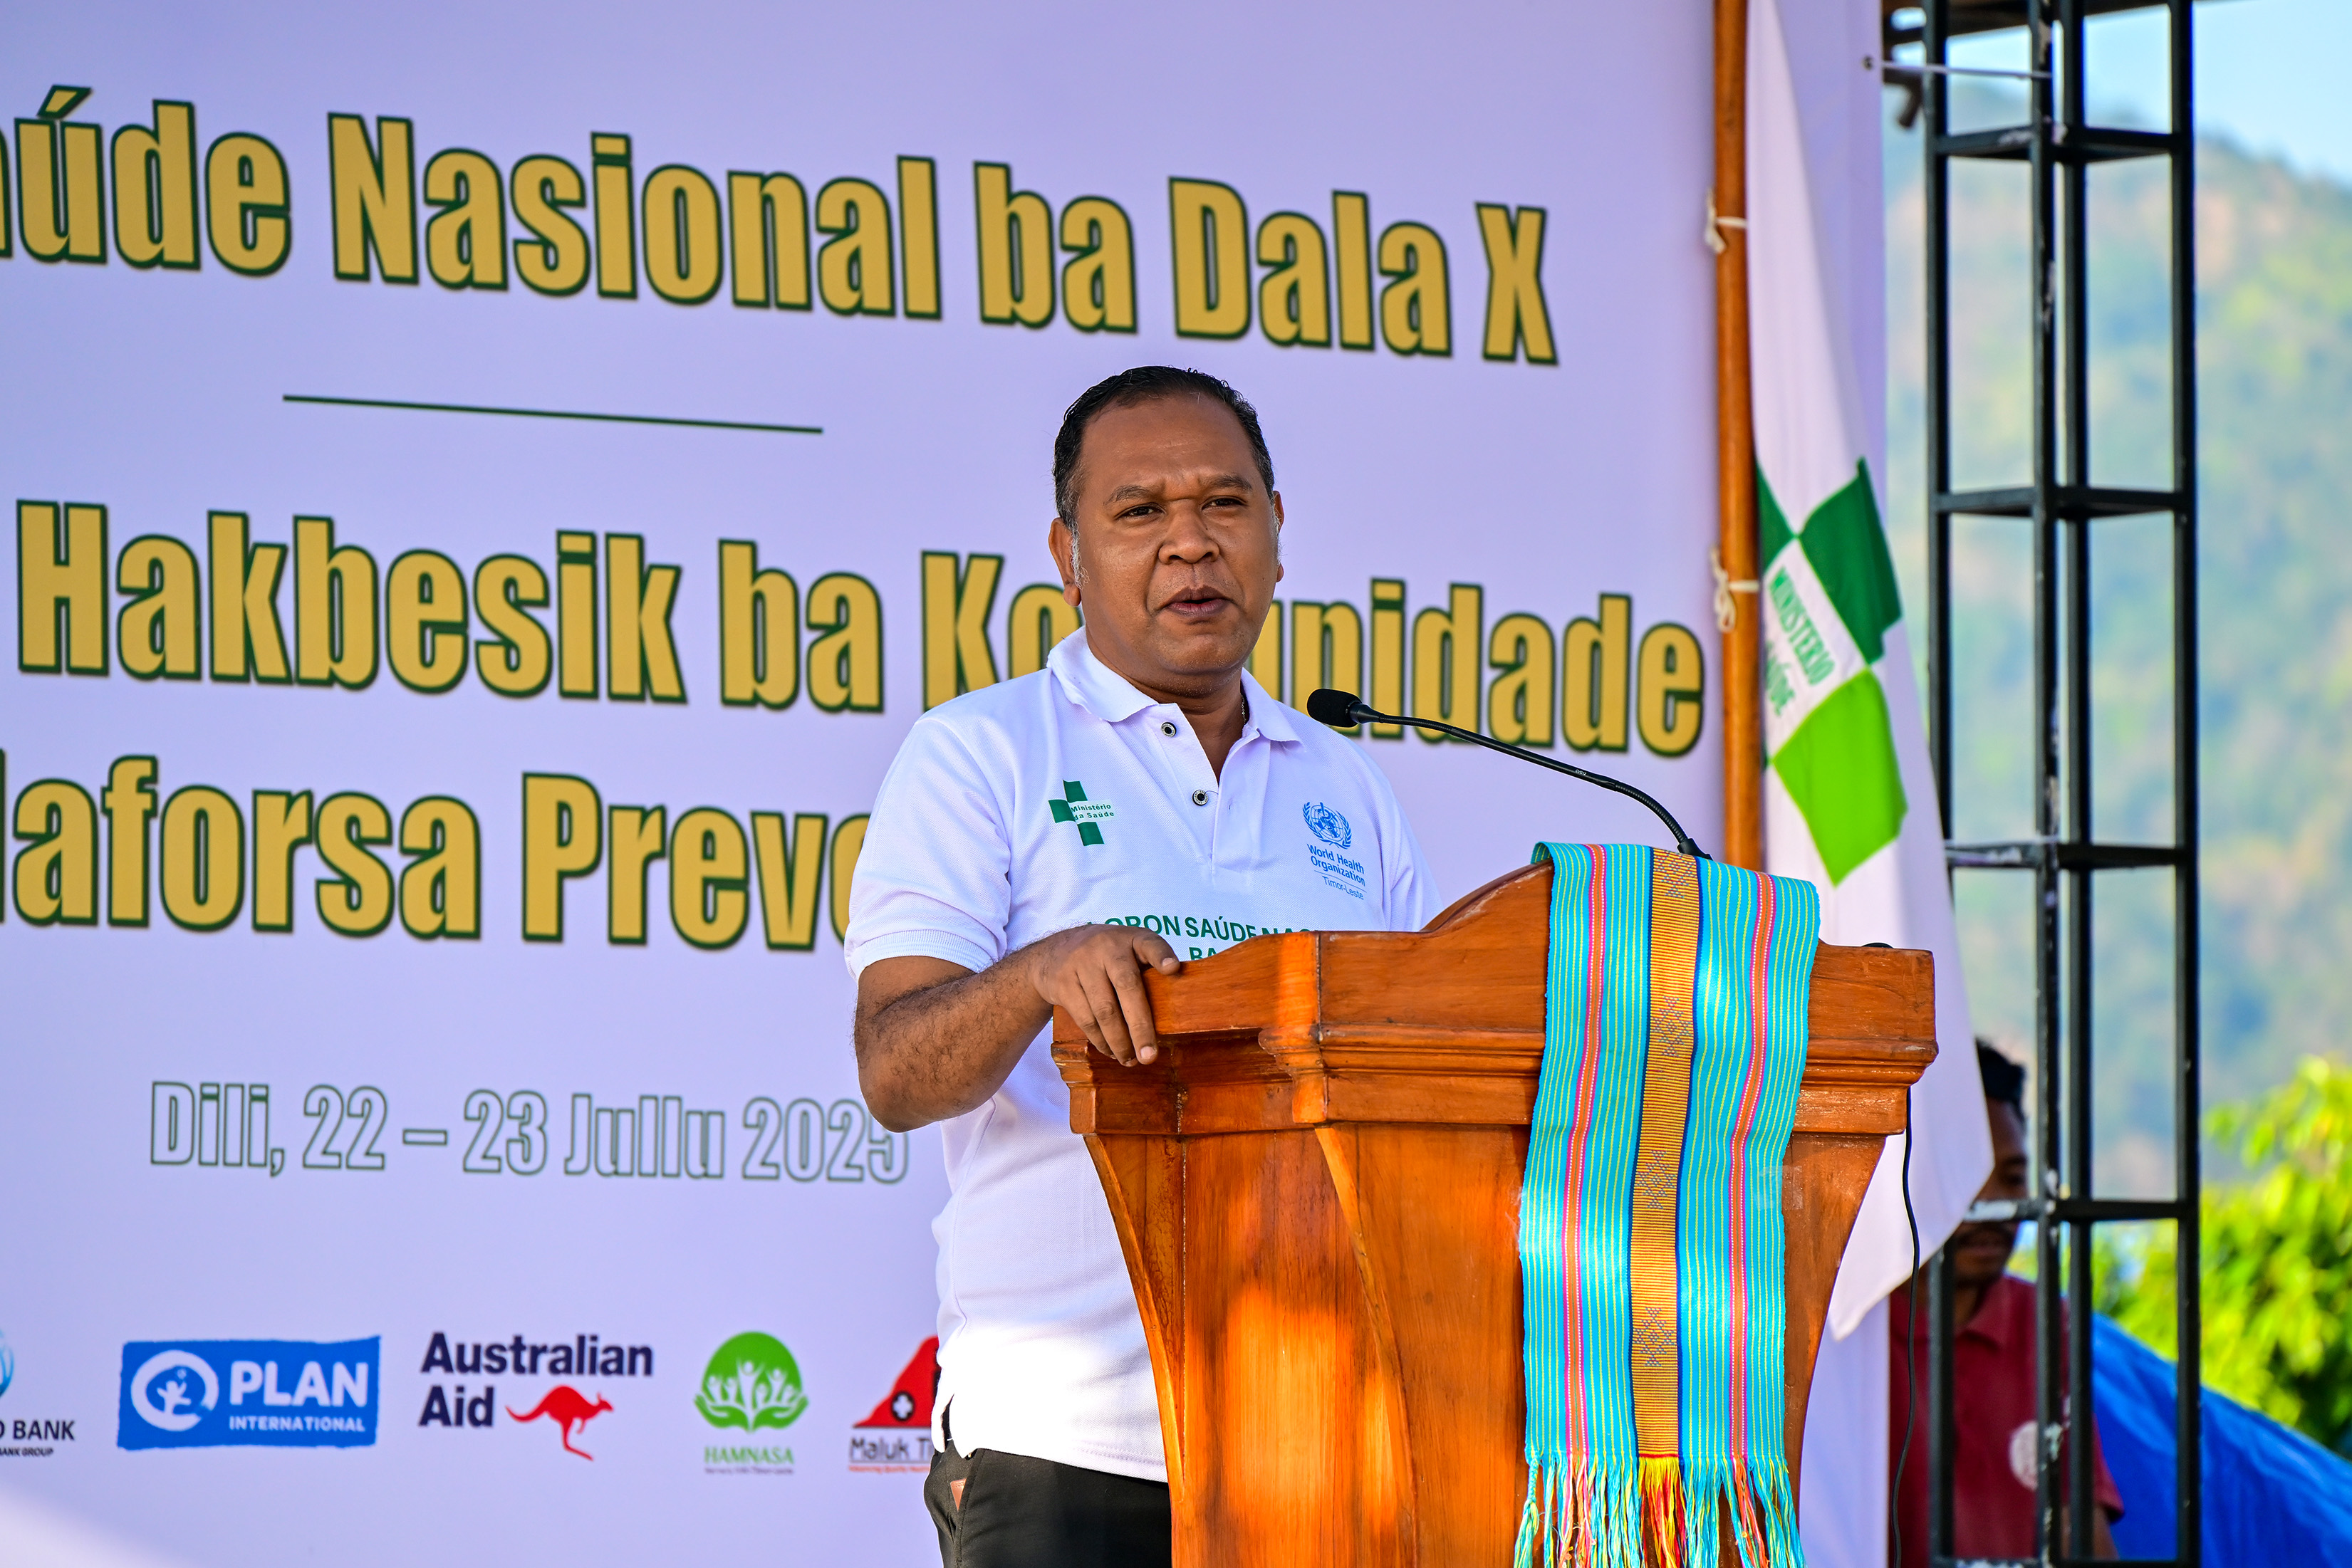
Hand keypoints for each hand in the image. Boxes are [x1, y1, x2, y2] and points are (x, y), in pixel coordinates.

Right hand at [1022, 925, 1181, 1065]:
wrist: (1054, 952)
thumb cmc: (1106, 957)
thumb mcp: (1128, 950)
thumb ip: (1150, 969)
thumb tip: (1180, 1008)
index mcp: (1131, 939)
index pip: (1149, 943)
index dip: (1161, 955)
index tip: (1173, 969)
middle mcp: (1107, 947)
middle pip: (1127, 987)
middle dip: (1140, 1026)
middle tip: (1150, 1056)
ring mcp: (1082, 964)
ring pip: (1104, 1010)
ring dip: (1119, 1042)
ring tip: (1131, 1060)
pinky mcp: (1063, 984)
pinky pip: (1085, 1019)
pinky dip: (1100, 1040)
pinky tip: (1111, 1051)